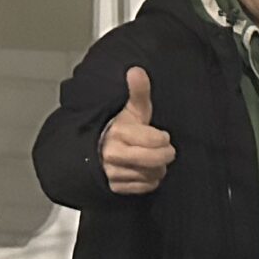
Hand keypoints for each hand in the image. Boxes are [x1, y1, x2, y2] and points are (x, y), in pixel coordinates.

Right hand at [101, 66, 175, 195]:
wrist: (93, 150)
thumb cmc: (118, 129)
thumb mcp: (131, 110)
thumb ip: (138, 92)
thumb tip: (137, 70)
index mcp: (119, 133)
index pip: (156, 140)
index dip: (163, 138)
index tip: (160, 136)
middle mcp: (114, 154)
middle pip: (156, 160)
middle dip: (164, 155)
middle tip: (164, 150)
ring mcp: (113, 172)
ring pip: (152, 175)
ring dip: (157, 169)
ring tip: (151, 159)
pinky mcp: (115, 187)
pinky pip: (144, 187)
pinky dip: (149, 181)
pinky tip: (144, 171)